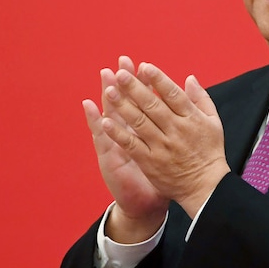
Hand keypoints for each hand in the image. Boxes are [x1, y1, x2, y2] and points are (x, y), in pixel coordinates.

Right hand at [83, 56, 168, 242]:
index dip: (143, 84)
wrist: (146, 205)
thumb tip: (180, 108)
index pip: (144, 103)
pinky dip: (94, 120)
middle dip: (124, 82)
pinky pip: (101, 137)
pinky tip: (88, 105)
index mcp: (146, 131)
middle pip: (126, 103)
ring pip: (111, 115)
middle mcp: (129, 134)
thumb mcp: (168, 150)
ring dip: (107, 94)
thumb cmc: (160, 176)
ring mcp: (117, 144)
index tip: (142, 64)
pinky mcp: (109, 157)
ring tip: (104, 75)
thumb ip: (173, 128)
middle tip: (121, 62)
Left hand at [101, 62, 230, 217]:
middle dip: (135, 87)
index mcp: (192, 119)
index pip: (173, 94)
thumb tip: (189, 78)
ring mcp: (162, 147)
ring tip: (109, 91)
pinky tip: (105, 122)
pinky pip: (132, 145)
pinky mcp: (150, 162)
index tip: (145, 66)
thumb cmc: (210, 152)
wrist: (205, 187)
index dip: (158, 79)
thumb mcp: (214, 122)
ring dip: (123, 106)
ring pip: (139, 122)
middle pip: (152, 105)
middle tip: (120, 73)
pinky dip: (118, 133)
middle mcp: (176, 130)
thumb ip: (201, 98)